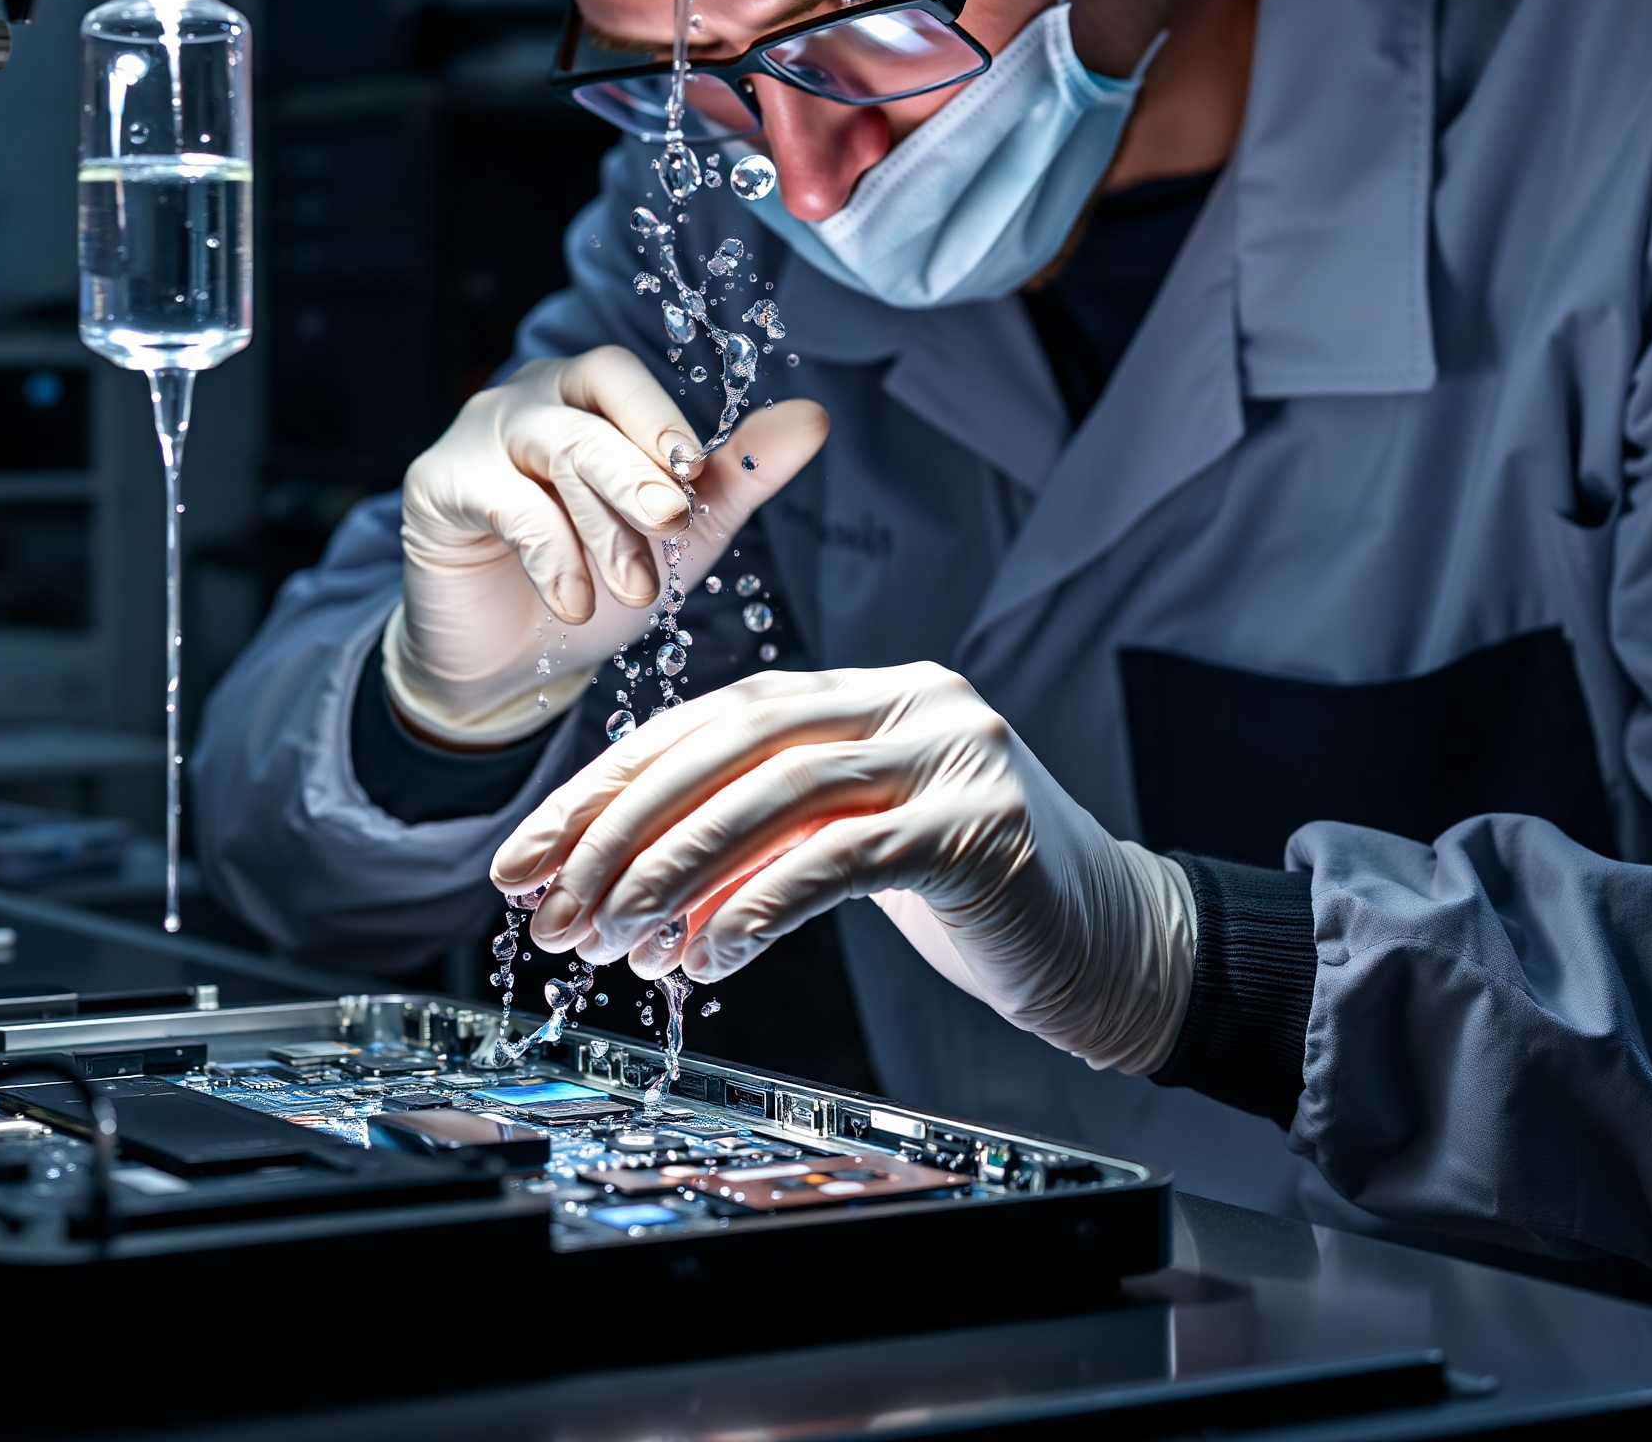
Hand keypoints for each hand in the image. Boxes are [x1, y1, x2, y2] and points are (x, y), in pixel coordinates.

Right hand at [384, 345, 828, 744]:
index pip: (620, 376)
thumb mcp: (681, 532)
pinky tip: (573, 603)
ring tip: (636, 586)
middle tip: (671, 525)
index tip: (693, 473)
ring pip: (551, 446)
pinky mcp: (438, 485)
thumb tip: (814, 418)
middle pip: (588, 406)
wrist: (513, 660)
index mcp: (587, 395)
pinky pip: (503, 501)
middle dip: (637, 470)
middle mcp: (529, 400)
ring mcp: (477, 436)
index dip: (659, 418)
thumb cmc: (599, 578)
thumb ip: (739, 474)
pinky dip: (551, 555)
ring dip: (603, 520)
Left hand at [489, 664, 1196, 1075]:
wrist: (1120, 948)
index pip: (711, 719)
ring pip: (777, 794)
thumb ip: (755, 854)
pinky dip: (758, 906)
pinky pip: (843, 860)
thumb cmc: (973, 899)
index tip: (531, 848)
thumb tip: (624, 903)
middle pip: (731, 742)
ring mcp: (952, 757)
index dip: (612, 781)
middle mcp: (910, 701)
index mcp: (869, 693)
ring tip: (608, 937)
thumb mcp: (848, 854)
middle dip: (621, 824)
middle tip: (548, 901)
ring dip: (672, 870)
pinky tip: (704, 959)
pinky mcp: (983, 828)